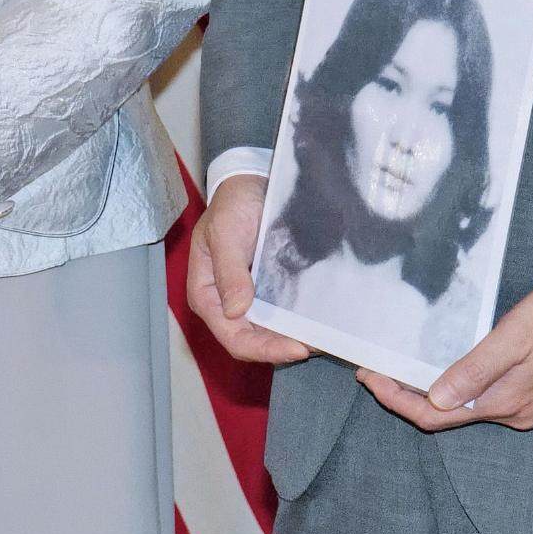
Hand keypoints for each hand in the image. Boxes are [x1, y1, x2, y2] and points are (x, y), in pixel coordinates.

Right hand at [187, 175, 308, 366]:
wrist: (252, 184)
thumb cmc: (231, 206)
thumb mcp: (224, 234)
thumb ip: (229, 272)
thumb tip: (236, 311)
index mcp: (207, 296)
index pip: (234, 337)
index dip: (265, 349)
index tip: (298, 347)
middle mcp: (227, 304)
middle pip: (254, 341)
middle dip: (284, 348)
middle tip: (320, 345)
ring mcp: (250, 299)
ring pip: (271, 333)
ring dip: (295, 339)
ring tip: (325, 338)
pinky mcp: (270, 291)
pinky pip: (284, 316)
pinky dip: (301, 323)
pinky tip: (320, 322)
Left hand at [366, 276, 532, 433]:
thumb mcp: (514, 337)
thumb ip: (474, 369)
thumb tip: (435, 398)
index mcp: (504, 403)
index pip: (433, 417)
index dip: (395, 400)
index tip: (368, 376)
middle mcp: (516, 415)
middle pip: (447, 416)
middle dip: (407, 396)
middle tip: (377, 369)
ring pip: (470, 409)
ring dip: (434, 393)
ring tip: (405, 367)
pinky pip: (492, 401)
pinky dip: (463, 389)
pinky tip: (452, 368)